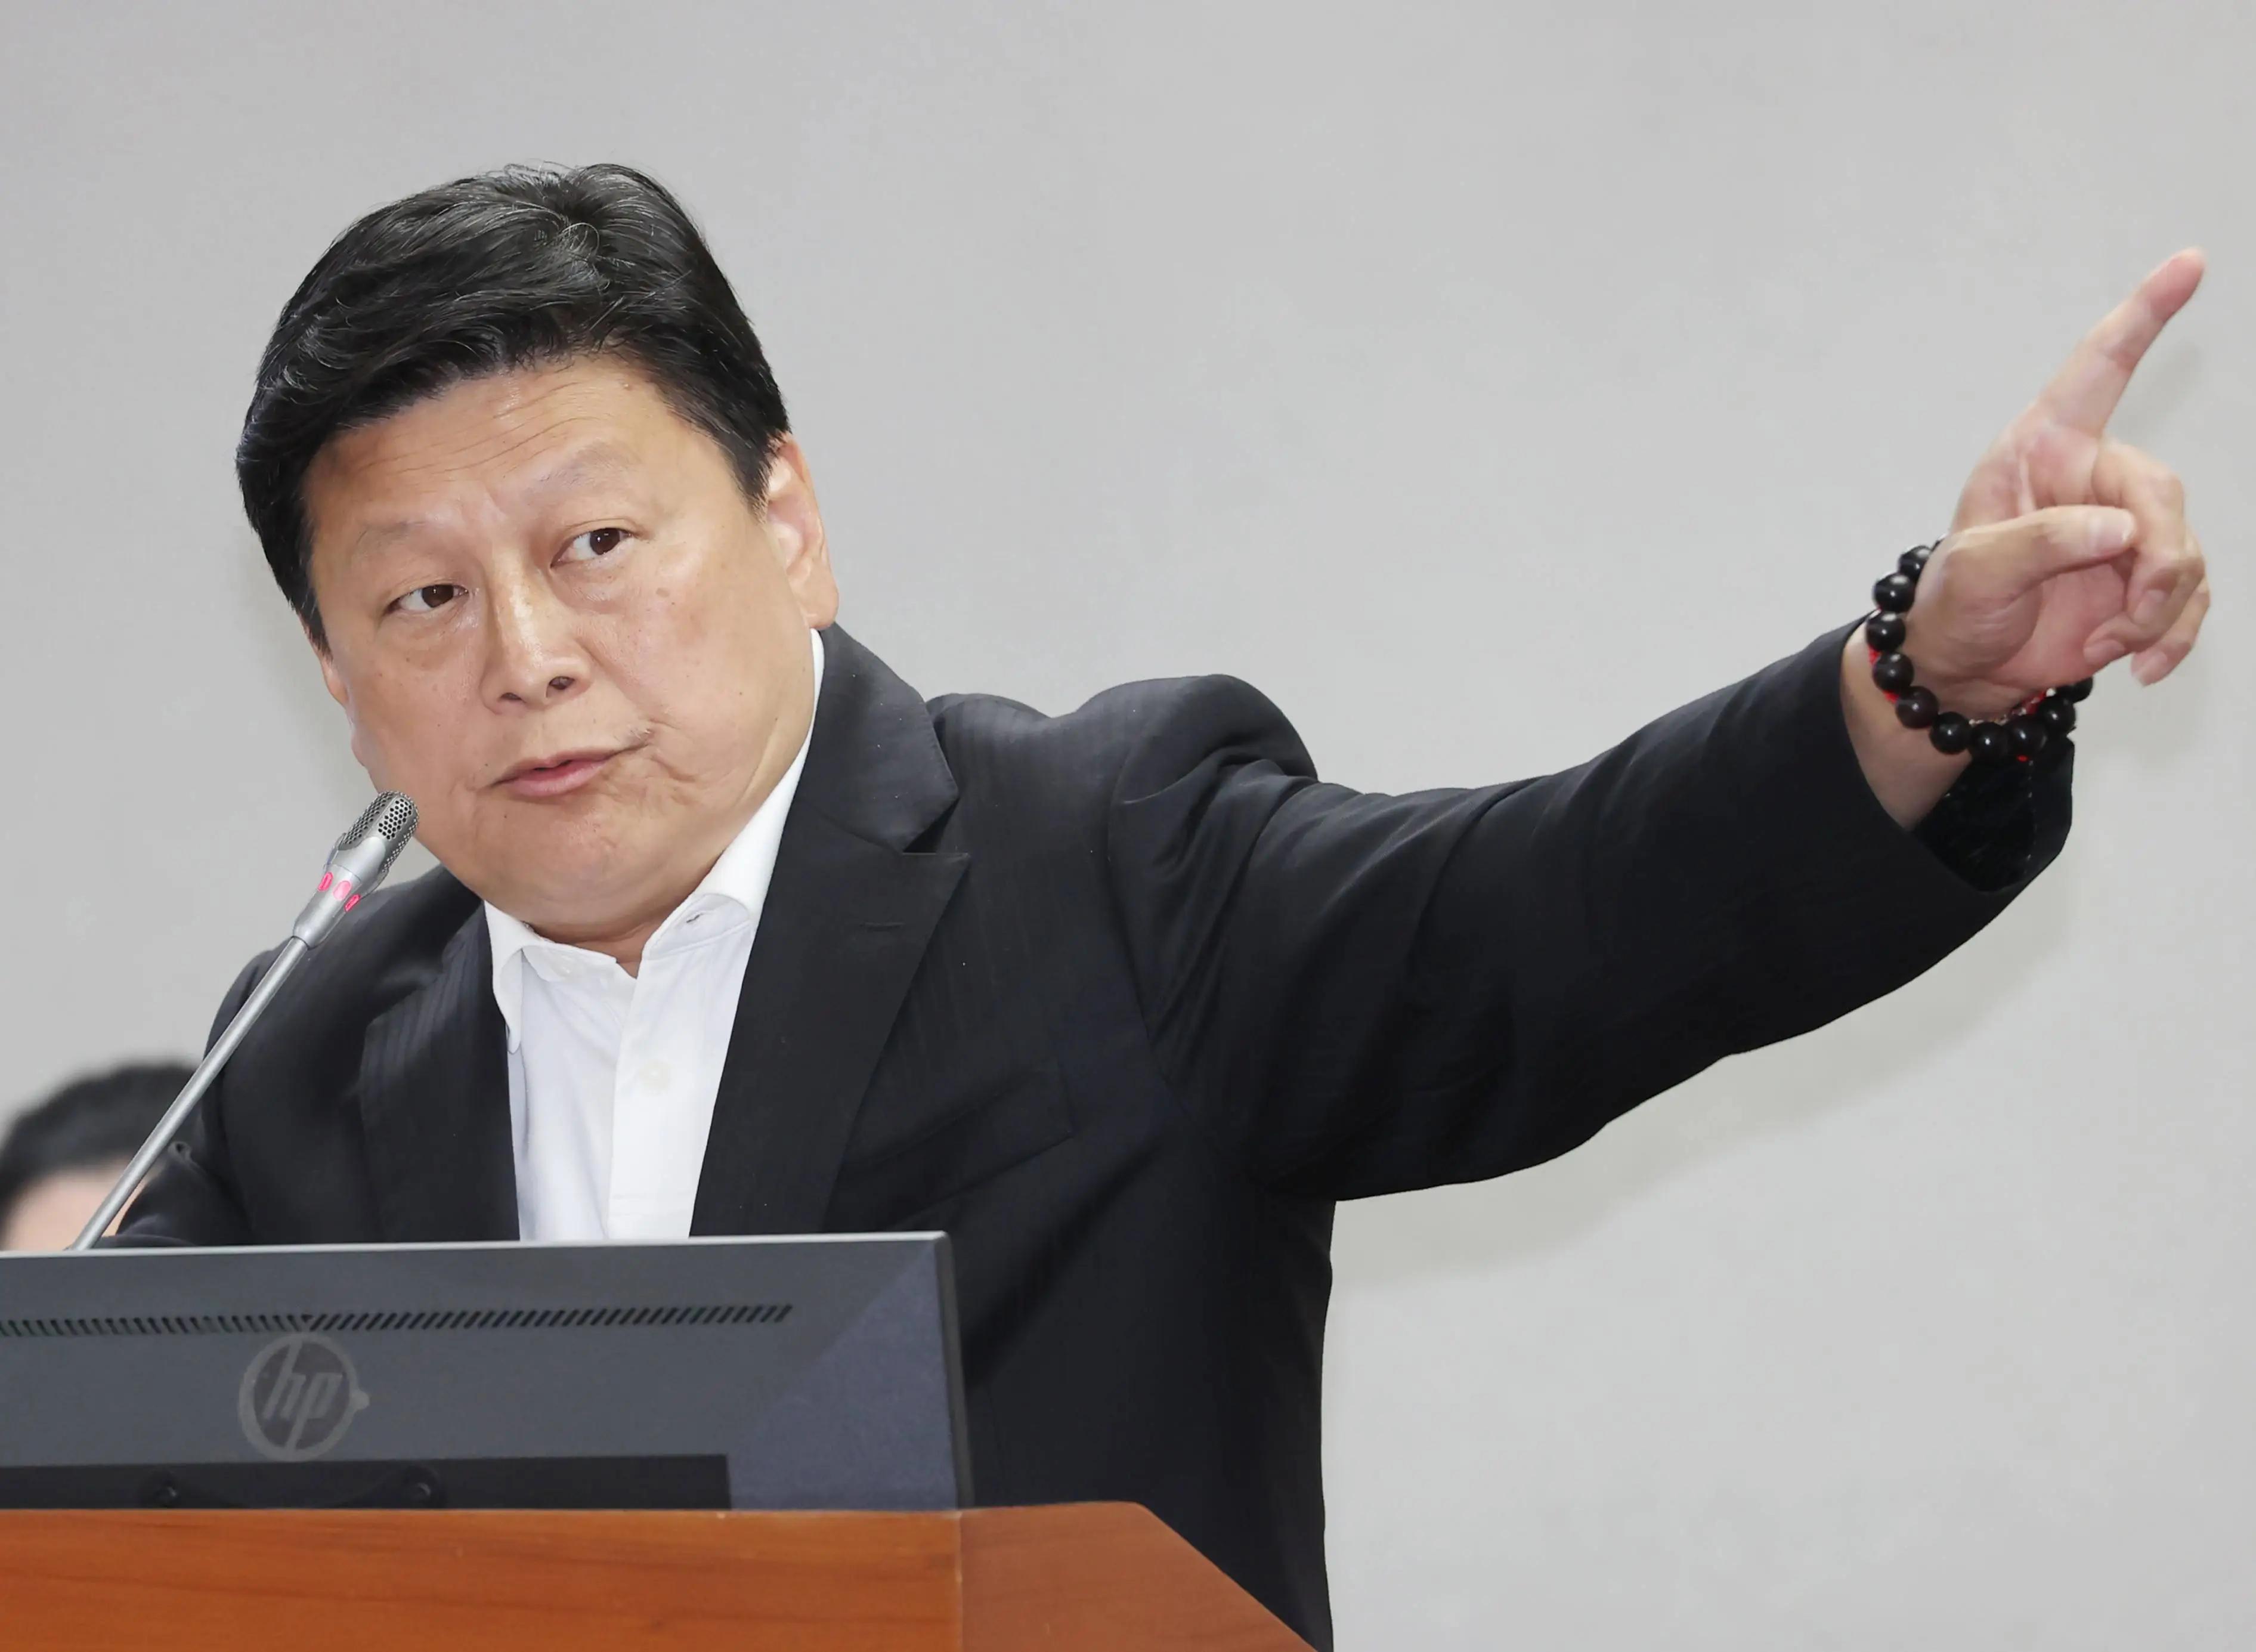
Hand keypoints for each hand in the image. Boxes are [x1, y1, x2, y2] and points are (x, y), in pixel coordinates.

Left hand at [1913, 249, 2209, 708]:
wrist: (1963, 669)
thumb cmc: (1955, 606)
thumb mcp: (1978, 571)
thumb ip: (2043, 541)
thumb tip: (2120, 530)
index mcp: (2044, 450)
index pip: (2098, 369)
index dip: (2143, 315)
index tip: (2188, 263)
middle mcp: (2093, 479)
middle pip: (2162, 493)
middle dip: (2154, 562)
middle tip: (2121, 619)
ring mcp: (2124, 531)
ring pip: (2184, 553)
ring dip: (2155, 610)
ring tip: (2107, 646)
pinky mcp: (2143, 581)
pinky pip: (2189, 597)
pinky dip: (2172, 636)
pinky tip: (2143, 668)